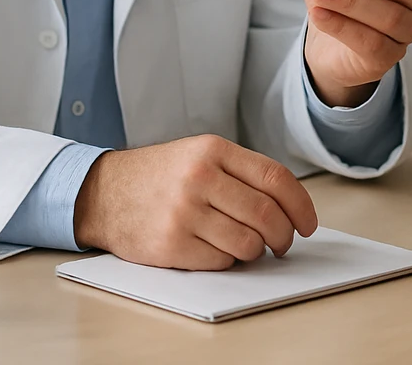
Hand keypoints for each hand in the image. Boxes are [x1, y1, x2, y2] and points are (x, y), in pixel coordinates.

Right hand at [73, 134, 317, 269]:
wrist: (103, 193)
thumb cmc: (160, 176)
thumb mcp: (199, 155)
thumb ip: (241, 173)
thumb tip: (290, 207)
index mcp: (213, 151)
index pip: (276, 179)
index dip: (301, 206)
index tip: (308, 223)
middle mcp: (199, 178)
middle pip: (266, 214)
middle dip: (284, 235)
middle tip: (283, 242)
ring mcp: (184, 212)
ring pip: (248, 242)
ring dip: (256, 250)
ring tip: (248, 246)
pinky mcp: (170, 244)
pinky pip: (221, 260)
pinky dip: (228, 260)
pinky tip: (216, 249)